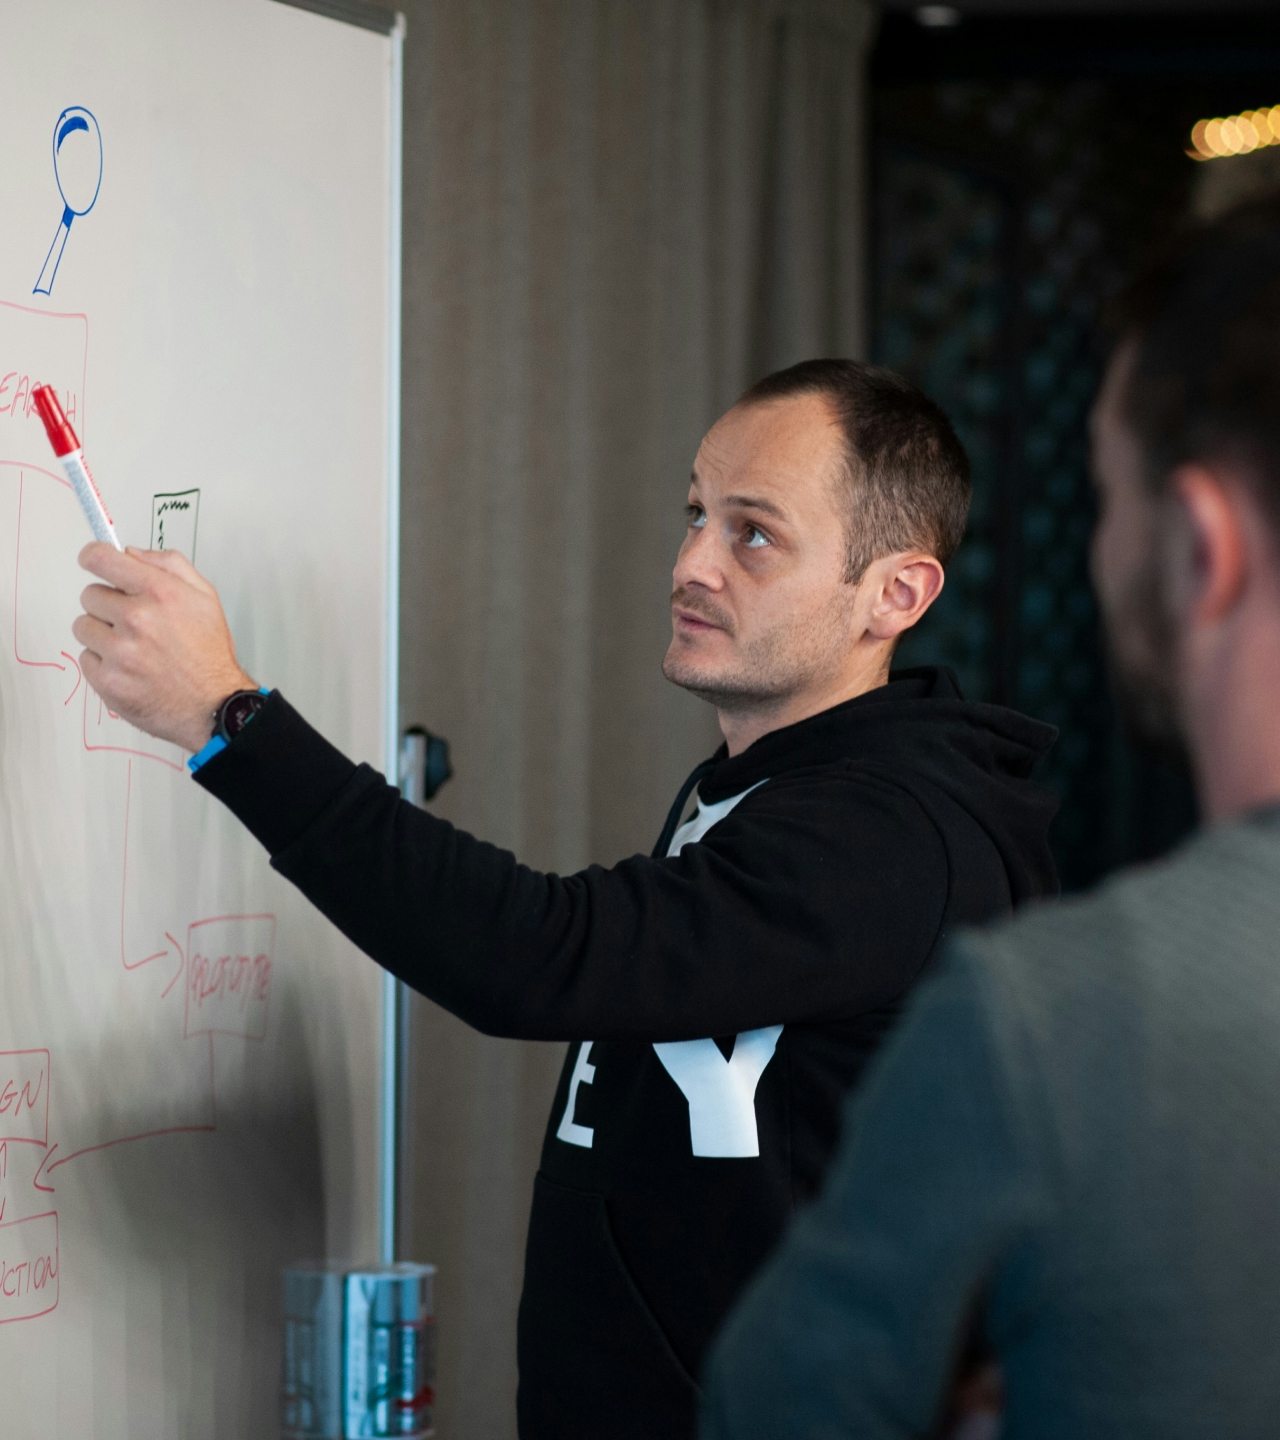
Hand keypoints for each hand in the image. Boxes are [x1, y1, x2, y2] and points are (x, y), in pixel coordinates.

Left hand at [73, 543, 254, 752]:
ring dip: (102, 635)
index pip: (101, 559)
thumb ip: (169, 565)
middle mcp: (137, 618)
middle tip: (132, 623)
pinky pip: (86, 658)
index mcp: (160, 592)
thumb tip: (130, 553)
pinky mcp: (107, 680)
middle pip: (89, 595)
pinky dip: (103, 663)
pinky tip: (129, 669)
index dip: (94, 557)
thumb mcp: (205, 597)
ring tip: (131, 649)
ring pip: (84, 627)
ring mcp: (119, 652)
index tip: (95, 562)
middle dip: (107, 606)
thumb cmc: (209, 652)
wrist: (214, 705)